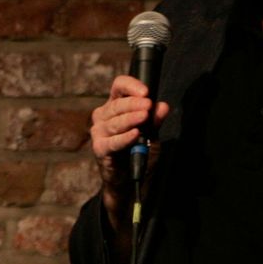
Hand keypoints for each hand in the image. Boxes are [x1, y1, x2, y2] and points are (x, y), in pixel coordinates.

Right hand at [90, 74, 169, 197]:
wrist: (130, 177)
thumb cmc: (138, 151)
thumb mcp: (151, 134)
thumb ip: (155, 121)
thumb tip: (163, 106)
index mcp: (115, 106)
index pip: (119, 87)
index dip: (131, 86)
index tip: (146, 91)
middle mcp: (104, 116)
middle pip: (117, 104)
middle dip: (134, 104)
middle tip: (148, 105)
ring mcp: (99, 132)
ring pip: (114, 122)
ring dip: (130, 119)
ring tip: (144, 117)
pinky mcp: (99, 148)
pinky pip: (112, 142)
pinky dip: (124, 138)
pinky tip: (135, 134)